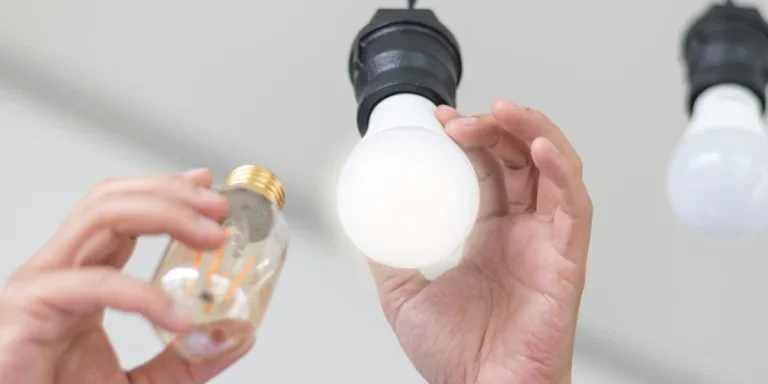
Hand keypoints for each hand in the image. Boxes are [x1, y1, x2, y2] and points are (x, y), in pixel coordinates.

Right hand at [0, 169, 251, 383]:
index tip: (208, 188)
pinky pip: (96, 284)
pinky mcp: (29, 310)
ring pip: (100, 217)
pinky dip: (145, 294)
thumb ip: (186, 360)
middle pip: (111, 201)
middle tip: (219, 206)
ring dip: (164, 213)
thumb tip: (237, 337)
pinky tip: (178, 318)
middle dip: (171, 193)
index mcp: (82, 278)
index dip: (166, 192)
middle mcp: (59, 272)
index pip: (122, 214)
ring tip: (210, 234)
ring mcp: (40, 286)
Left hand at [368, 100, 592, 383]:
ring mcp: (548, 242)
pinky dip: (562, 170)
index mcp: (490, 236)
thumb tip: (367, 229)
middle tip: (458, 119)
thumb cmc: (458, 359)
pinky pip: (575, 205)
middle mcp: (522, 233)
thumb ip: (389, 261)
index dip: (471, 138)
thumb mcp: (406, 298)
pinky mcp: (568, 259)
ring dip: (530, 131)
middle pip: (520, 159)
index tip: (440, 120)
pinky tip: (539, 146)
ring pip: (554, 168)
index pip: (488, 169)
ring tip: (499, 111)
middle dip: (494, 127)